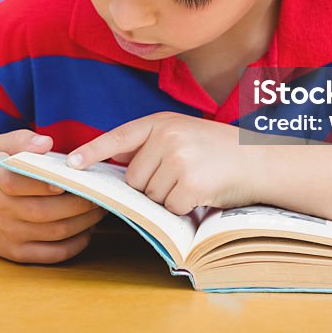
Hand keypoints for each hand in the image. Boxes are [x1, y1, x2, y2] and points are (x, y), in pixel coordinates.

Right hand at [0, 130, 106, 263]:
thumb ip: (21, 140)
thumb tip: (46, 143)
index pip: (17, 183)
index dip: (43, 183)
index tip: (69, 178)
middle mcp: (1, 211)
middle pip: (44, 211)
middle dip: (78, 203)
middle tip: (101, 193)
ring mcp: (9, 236)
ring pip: (54, 232)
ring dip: (84, 223)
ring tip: (101, 209)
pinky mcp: (18, 254)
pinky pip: (52, 255)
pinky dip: (75, 245)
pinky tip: (87, 230)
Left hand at [67, 113, 264, 214]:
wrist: (261, 161)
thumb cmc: (220, 151)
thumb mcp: (183, 133)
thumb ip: (151, 145)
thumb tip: (116, 164)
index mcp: (161, 123)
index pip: (118, 137)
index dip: (93, 152)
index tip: (70, 164)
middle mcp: (167, 137)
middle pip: (134, 179)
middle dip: (152, 186)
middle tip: (181, 176)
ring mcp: (178, 159)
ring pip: (150, 196)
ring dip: (168, 198)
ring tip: (194, 182)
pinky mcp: (189, 184)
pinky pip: (170, 208)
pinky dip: (183, 209)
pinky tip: (202, 194)